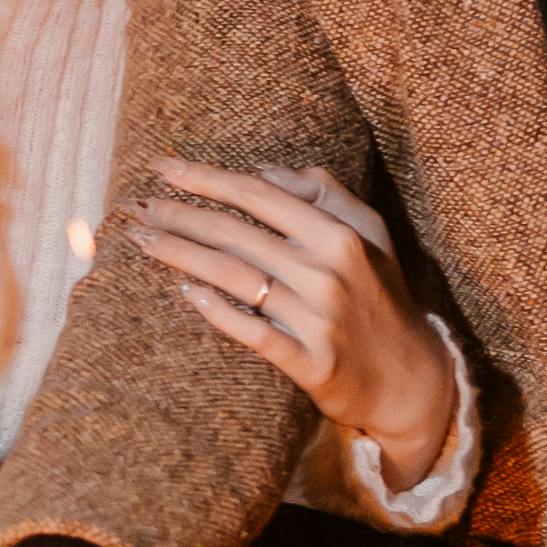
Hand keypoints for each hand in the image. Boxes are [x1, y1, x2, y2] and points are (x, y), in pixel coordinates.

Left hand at [129, 162, 458, 488]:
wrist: (411, 378)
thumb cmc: (382, 297)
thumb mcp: (371, 235)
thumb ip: (326, 194)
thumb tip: (267, 169)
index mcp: (338, 234)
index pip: (258, 195)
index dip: (206, 179)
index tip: (162, 168)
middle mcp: (327, 272)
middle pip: (235, 234)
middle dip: (179, 216)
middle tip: (135, 208)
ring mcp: (317, 319)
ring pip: (234, 278)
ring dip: (180, 255)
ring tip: (141, 240)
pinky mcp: (310, 363)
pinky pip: (252, 332)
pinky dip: (218, 310)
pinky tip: (187, 292)